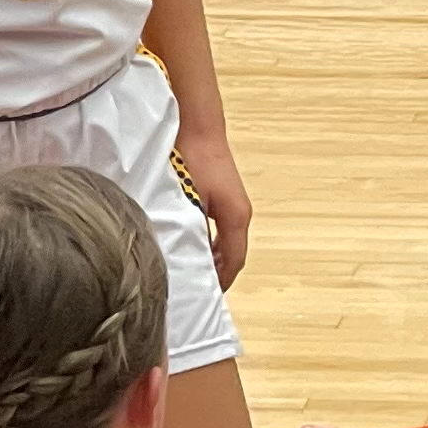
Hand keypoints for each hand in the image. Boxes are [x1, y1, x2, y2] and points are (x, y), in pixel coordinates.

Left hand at [179, 129, 251, 283]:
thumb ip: (192, 233)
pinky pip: (220, 230)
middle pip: (232, 256)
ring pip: (226, 243)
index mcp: (236, 218)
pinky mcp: (223, 197)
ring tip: (190, 272)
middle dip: (216, 275)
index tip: (205, 300)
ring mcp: (234, 205)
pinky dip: (208, 244)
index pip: (233, 264)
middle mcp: (240, 214)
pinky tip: (189, 246)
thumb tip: (188, 260)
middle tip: (194, 291)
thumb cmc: (191, 159)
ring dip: (211, 259)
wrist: (196, 126)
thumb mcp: (188, 202)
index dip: (220, 284)